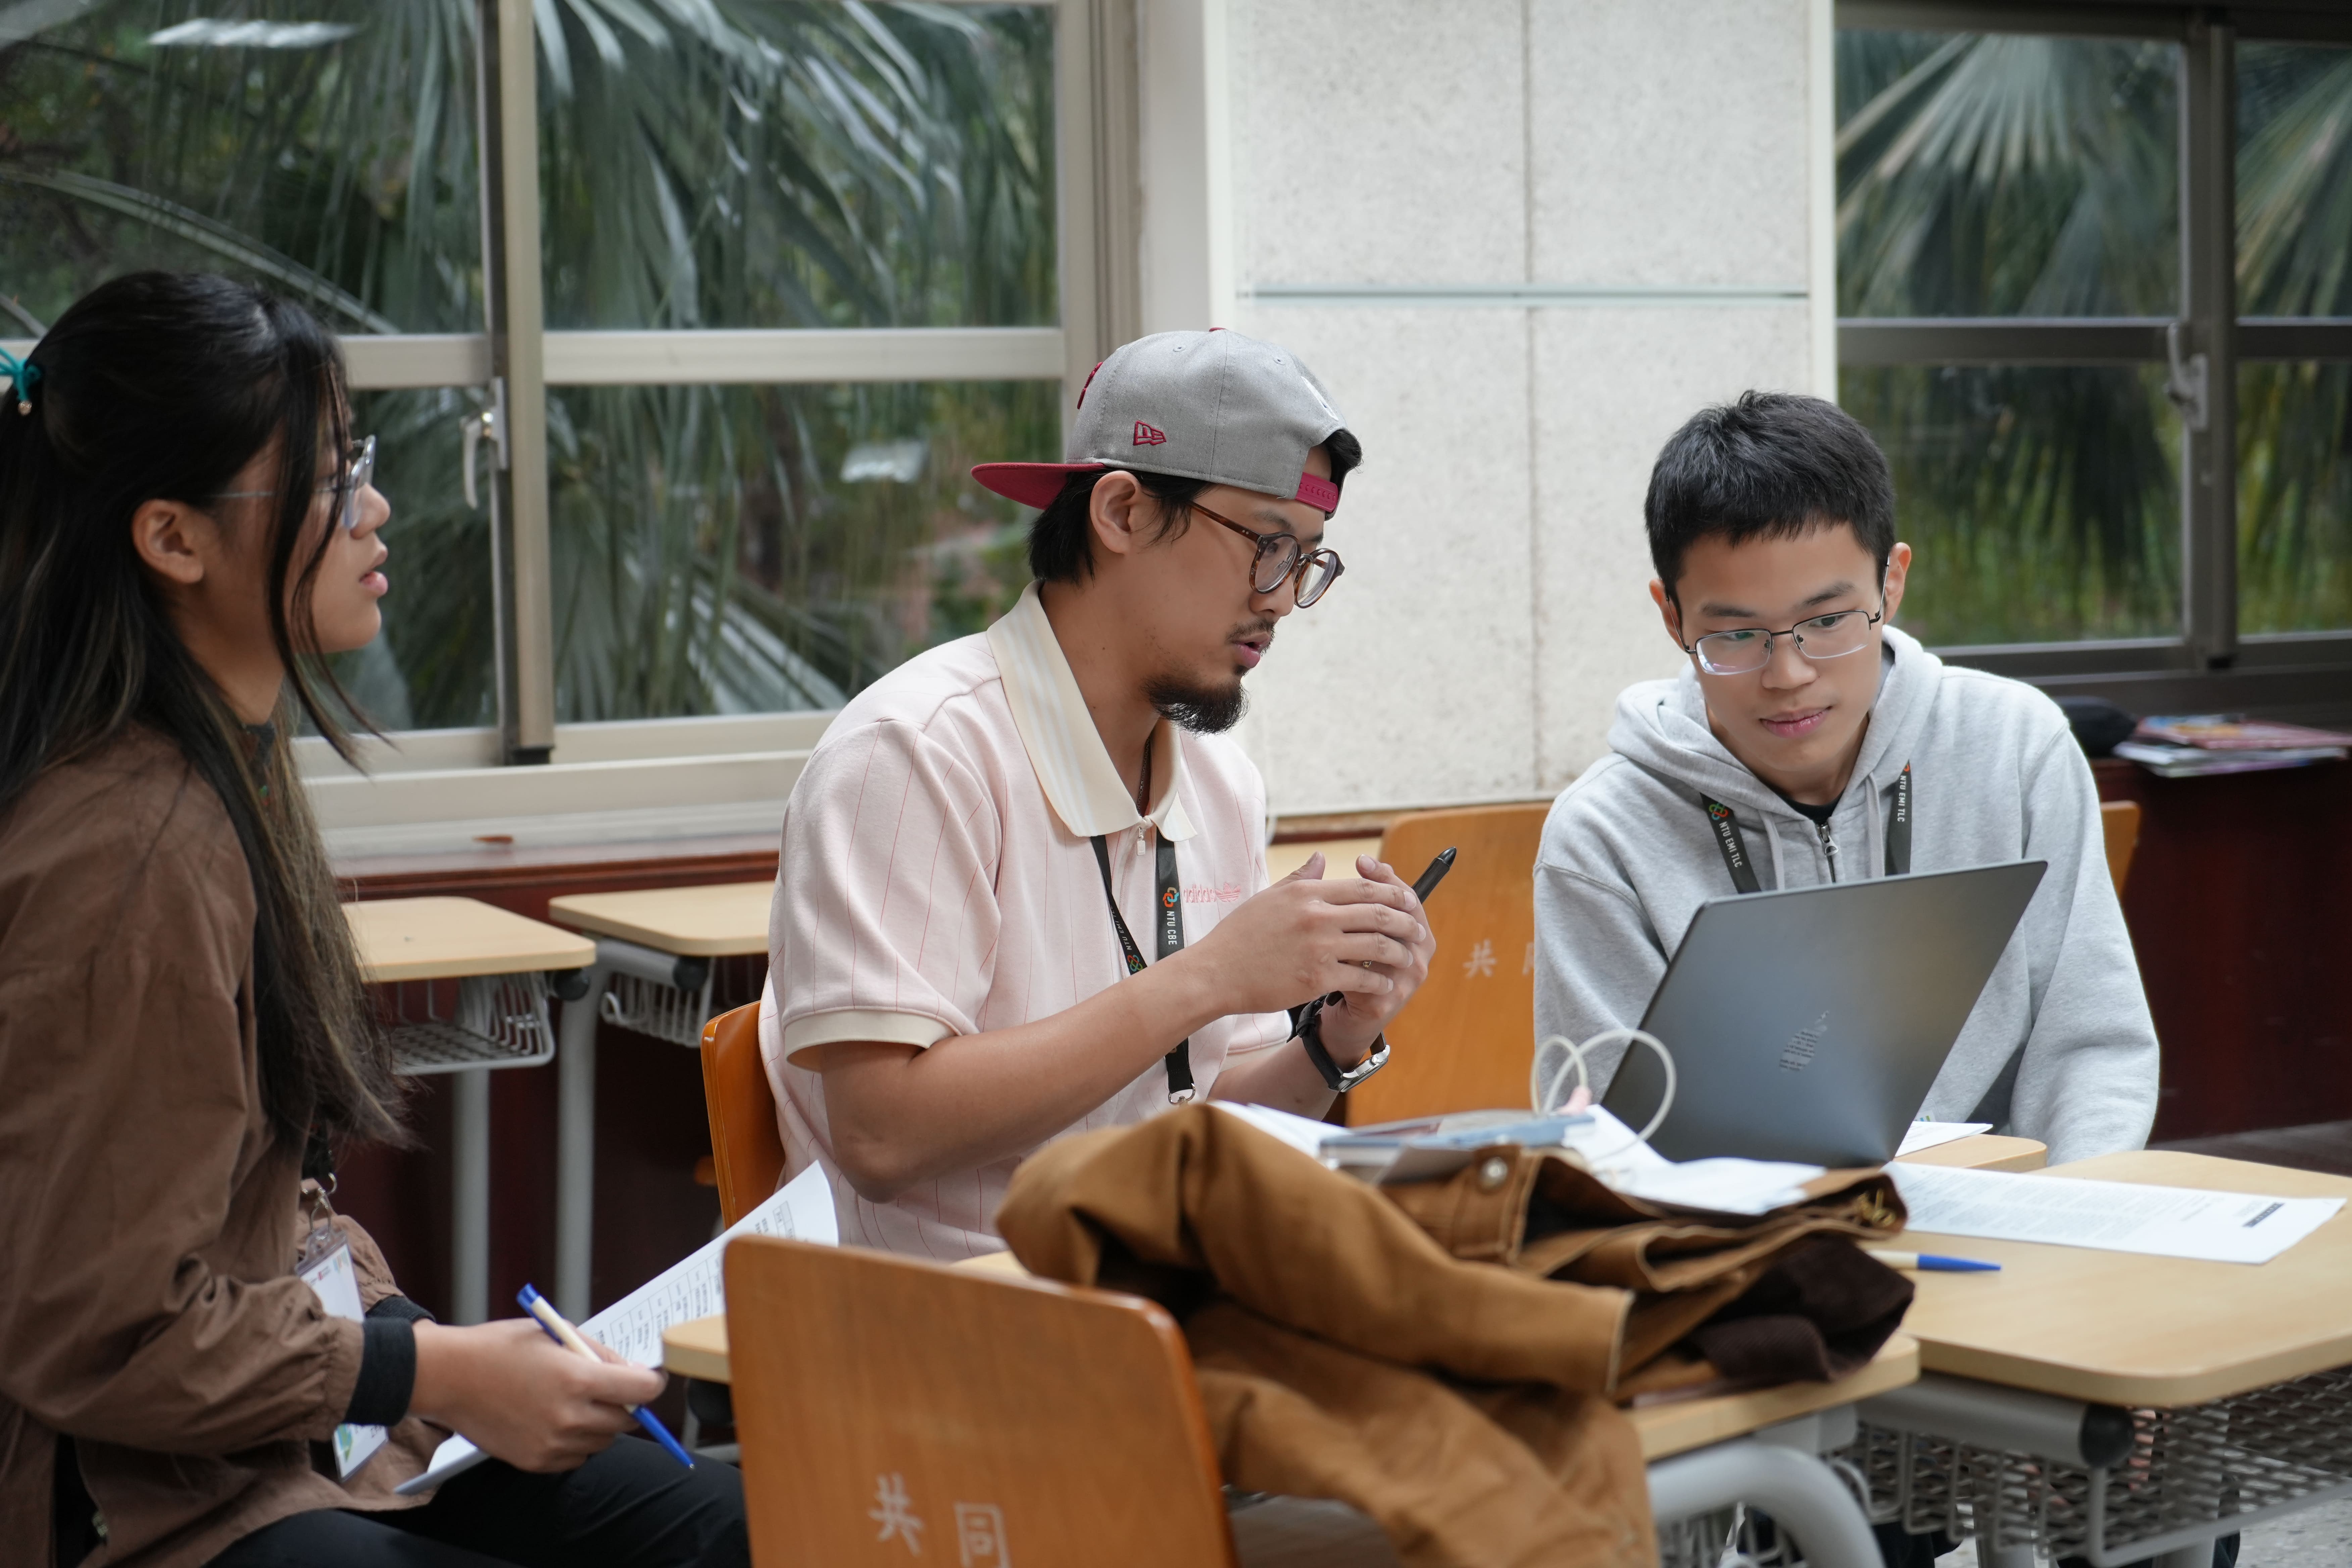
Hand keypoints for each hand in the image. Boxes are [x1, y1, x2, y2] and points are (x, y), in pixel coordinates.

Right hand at [408, 1319, 663, 1471]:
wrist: (450, 1377)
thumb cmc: (501, 1348)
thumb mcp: (556, 1334)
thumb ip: (598, 1354)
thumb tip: (631, 1371)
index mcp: (578, 1380)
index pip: (641, 1391)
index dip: (652, 1383)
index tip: (649, 1379)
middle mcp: (569, 1417)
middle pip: (627, 1420)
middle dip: (626, 1403)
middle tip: (609, 1388)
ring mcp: (552, 1444)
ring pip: (603, 1442)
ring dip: (601, 1424)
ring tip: (576, 1402)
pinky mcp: (535, 1462)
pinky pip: (577, 1458)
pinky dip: (577, 1443)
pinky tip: (557, 1421)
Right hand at [1184, 852, 1430, 1027]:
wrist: (1215, 973)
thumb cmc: (1239, 936)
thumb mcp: (1269, 898)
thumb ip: (1300, 879)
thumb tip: (1321, 858)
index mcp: (1308, 893)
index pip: (1364, 887)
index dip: (1394, 894)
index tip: (1409, 901)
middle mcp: (1317, 915)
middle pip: (1379, 913)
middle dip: (1406, 922)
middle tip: (1418, 930)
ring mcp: (1319, 946)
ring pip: (1377, 946)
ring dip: (1399, 953)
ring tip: (1407, 960)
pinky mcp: (1317, 977)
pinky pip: (1363, 978)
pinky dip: (1380, 982)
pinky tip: (1385, 985)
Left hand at [1313, 855, 1436, 1061]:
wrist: (1349, 1015)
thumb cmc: (1354, 964)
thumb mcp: (1359, 928)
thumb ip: (1364, 897)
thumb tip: (1363, 858)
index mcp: (1417, 933)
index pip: (1408, 898)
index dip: (1386, 878)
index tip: (1360, 860)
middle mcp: (1419, 955)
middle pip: (1402, 918)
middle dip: (1371, 898)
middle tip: (1344, 882)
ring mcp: (1406, 980)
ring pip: (1384, 945)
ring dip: (1356, 932)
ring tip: (1328, 917)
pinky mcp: (1386, 1000)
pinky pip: (1367, 974)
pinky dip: (1345, 962)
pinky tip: (1323, 953)